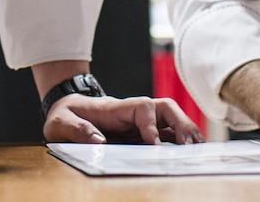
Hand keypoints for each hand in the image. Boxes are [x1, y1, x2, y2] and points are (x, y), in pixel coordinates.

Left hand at [42, 95, 204, 144]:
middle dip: (180, 123)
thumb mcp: (61, 122)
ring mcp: (140, 121)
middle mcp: (133, 112)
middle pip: (165, 108)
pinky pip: (167, 132)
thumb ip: (77, 129)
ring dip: (186, 131)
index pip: (142, 108)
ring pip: (171, 119)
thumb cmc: (65, 114)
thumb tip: (98, 141)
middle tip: (188, 146)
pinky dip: (181, 139)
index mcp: (115, 108)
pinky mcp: (142, 131)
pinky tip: (192, 151)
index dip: (151, 124)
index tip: (154, 145)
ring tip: (198, 149)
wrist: (67, 109)